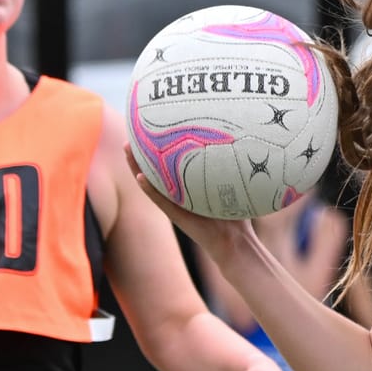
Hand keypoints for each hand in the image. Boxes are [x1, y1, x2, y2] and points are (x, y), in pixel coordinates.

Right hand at [123, 145, 257, 254]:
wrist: (234, 241)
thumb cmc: (234, 214)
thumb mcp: (232, 186)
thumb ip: (231, 168)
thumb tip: (244, 143)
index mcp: (187, 187)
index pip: (170, 164)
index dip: (159, 149)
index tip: (152, 130)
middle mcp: (177, 194)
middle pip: (154, 170)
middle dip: (142, 153)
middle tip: (132, 135)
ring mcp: (174, 204)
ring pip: (150, 182)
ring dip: (136, 167)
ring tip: (128, 149)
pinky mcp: (176, 215)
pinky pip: (159, 200)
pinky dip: (149, 189)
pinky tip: (139, 177)